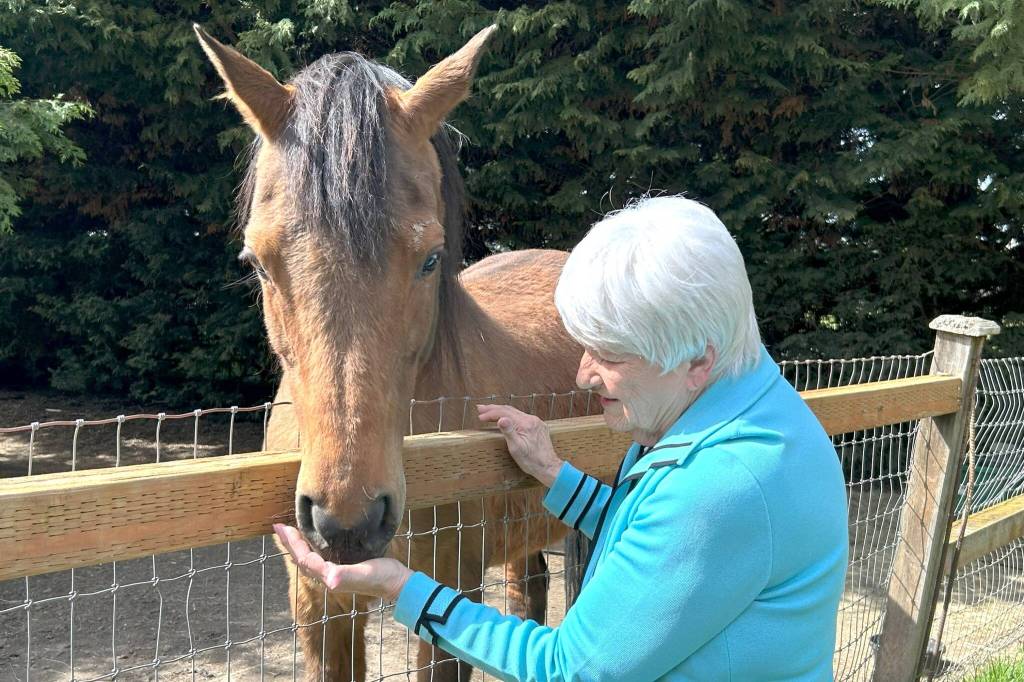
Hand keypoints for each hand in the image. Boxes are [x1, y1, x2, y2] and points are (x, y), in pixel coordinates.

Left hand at [273, 524, 412, 601]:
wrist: (397, 584)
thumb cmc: (383, 578)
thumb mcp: (365, 574)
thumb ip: (346, 576)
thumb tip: (329, 579)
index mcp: (330, 576)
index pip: (304, 559)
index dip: (292, 544)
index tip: (281, 527)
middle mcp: (329, 576)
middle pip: (302, 559)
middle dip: (289, 543)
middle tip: (278, 527)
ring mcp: (336, 573)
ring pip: (309, 559)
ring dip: (298, 545)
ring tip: (291, 532)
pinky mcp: (343, 567)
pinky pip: (319, 556)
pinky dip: (311, 546)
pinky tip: (314, 539)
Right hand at [476, 404, 562, 486]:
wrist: (549, 467)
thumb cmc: (531, 461)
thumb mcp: (516, 448)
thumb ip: (508, 432)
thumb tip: (501, 419)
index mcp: (525, 423)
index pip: (504, 413)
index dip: (491, 413)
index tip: (480, 416)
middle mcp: (532, 419)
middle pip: (510, 410)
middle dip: (494, 409)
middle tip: (481, 408)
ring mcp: (536, 422)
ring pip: (516, 413)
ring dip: (502, 411)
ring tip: (490, 412)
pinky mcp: (539, 427)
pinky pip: (522, 417)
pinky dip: (511, 416)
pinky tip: (507, 419)